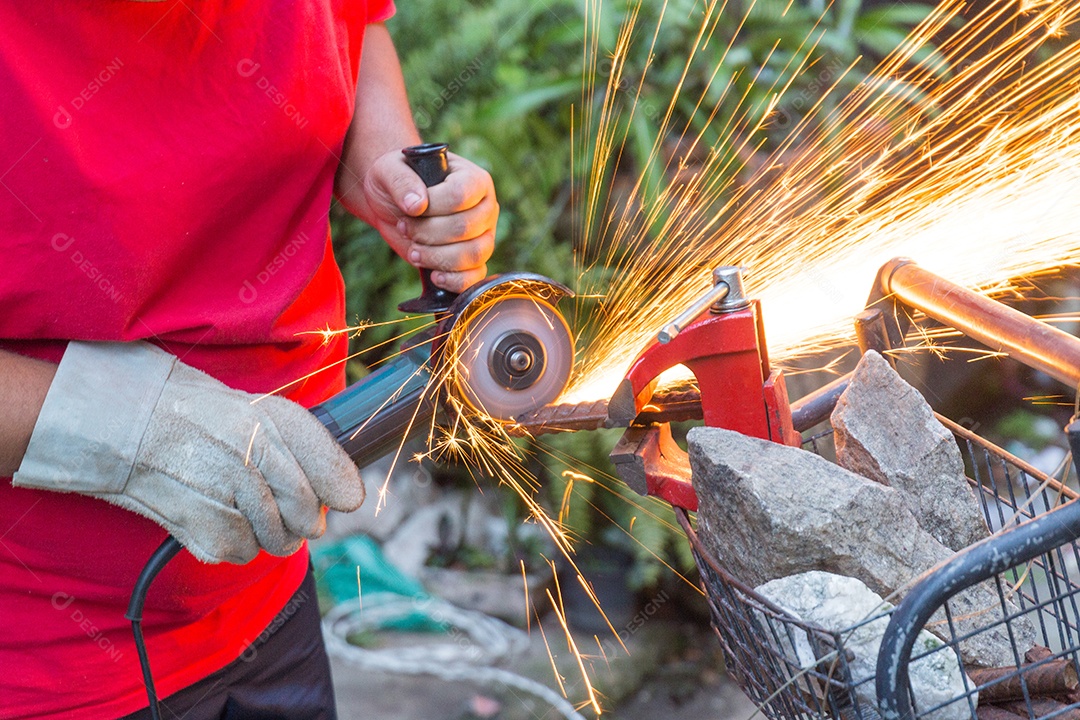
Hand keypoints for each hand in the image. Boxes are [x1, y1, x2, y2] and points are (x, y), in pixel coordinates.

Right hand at [13, 342, 363, 563]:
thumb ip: (317, 452)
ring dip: (273, 531)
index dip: (339, 489)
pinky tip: (220, 512)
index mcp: (274, 424)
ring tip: (244, 501)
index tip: (339, 494)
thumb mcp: (271, 417)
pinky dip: (240, 541)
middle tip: (277, 496)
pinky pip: (246, 553)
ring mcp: (228, 497)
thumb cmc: (215, 422)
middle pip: (311, 518)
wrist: (140, 428)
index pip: (333, 476)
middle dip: (304, 516)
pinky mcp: (206, 532)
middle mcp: (253, 458)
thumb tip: (351, 499)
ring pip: (283, 542)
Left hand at [358, 149, 498, 292]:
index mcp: (474, 179)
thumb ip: (401, 181)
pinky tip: (433, 276)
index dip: (432, 206)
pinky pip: (476, 277)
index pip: (460, 195)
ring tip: (414, 251)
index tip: (410, 208)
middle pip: (465, 228)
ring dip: (437, 257)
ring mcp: (483, 236)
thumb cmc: (396, 181)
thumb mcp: (389, 171)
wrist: (393, 204)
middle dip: (428, 233)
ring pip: (474, 254)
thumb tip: (416, 205)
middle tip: (405, 228)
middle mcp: (485, 208)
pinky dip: (454, 280)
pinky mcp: (474, 261)